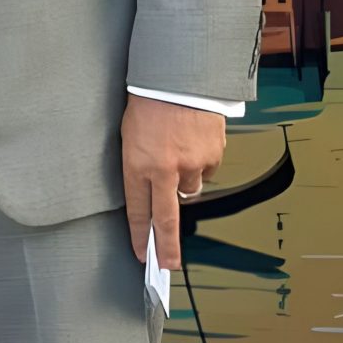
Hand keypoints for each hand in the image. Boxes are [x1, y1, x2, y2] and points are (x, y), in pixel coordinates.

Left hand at [120, 94, 227, 267]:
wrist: (181, 76)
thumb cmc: (148, 101)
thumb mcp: (129, 133)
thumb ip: (140, 165)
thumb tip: (155, 190)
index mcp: (138, 163)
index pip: (138, 210)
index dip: (140, 236)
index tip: (142, 255)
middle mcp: (165, 169)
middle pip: (166, 219)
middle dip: (167, 247)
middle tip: (167, 266)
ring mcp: (192, 164)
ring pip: (190, 188)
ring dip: (184, 180)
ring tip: (177, 152)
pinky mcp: (213, 155)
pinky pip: (207, 169)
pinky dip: (200, 162)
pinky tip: (192, 142)